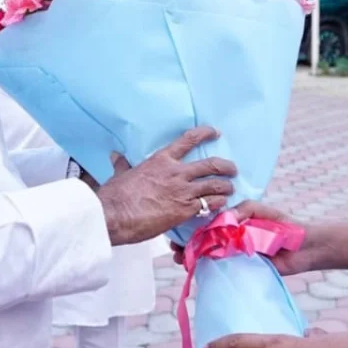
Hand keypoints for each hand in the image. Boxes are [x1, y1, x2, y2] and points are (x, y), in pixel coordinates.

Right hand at [98, 126, 235, 245]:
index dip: (205, 134)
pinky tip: (220, 206)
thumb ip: (123, 165)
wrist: (115, 215)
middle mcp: (177, 173)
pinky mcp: (185, 211)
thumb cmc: (116, 195)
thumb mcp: (121, 175)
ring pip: (215, 185)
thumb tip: (115, 156)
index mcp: (161, 160)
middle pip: (211, 164)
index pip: (188, 140)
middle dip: (226, 167)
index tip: (216, 132)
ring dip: (226, 188)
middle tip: (232, 170)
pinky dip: (217, 204)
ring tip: (230, 190)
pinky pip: (209, 205)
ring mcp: (183, 192)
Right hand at [169, 200, 326, 275]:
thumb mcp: (260, 210)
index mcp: (233, 220)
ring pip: (206, 254)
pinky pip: (219, 268)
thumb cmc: (283, 225)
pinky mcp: (239, 268)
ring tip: (180, 258)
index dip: (190, 224)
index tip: (176, 228)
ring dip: (191, 255)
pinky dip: (205, 267)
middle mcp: (230, 237)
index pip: (206, 220)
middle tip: (174, 247)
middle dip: (185, 242)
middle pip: (201, 239)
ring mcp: (233, 253)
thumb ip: (242, 209)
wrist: (303, 249)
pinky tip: (193, 267)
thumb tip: (223, 216)